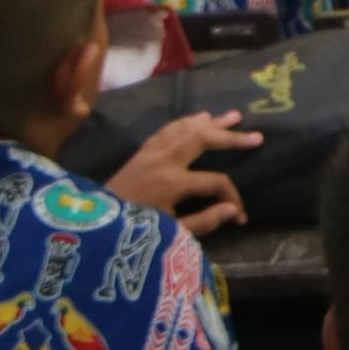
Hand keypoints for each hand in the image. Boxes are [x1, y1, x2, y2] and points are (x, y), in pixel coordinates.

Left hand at [107, 111, 261, 234]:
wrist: (92, 225)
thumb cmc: (132, 232)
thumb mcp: (169, 234)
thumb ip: (204, 222)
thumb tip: (234, 211)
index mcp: (172, 183)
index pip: (216, 182)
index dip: (233, 198)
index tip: (240, 215)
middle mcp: (163, 161)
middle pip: (203, 139)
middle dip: (231, 138)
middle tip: (256, 136)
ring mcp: (150, 153)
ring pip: (186, 128)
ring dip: (212, 122)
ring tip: (234, 116)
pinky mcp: (141, 152)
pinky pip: (168, 129)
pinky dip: (186, 121)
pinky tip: (199, 117)